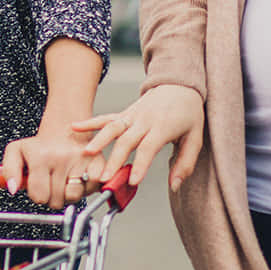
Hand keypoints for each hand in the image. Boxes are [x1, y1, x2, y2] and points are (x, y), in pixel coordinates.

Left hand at [2, 119, 103, 209]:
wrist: (65, 129)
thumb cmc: (41, 146)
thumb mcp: (16, 152)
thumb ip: (9, 171)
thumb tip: (12, 189)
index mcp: (40, 156)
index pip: (38, 196)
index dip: (37, 195)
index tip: (38, 186)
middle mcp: (62, 157)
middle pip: (56, 201)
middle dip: (52, 196)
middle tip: (51, 182)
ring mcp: (82, 160)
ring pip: (73, 197)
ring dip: (68, 194)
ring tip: (64, 180)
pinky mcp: (98, 162)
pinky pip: (91, 190)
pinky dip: (85, 188)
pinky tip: (78, 177)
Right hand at [72, 83, 204, 191]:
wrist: (180, 84)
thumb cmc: (189, 113)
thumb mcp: (195, 138)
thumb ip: (186, 163)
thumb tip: (174, 185)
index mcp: (163, 127)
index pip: (148, 147)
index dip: (140, 165)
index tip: (132, 181)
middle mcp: (144, 120)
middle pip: (126, 140)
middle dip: (114, 160)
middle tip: (104, 178)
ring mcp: (132, 115)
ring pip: (112, 127)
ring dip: (98, 141)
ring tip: (86, 154)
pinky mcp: (125, 113)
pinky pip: (106, 117)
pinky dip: (90, 122)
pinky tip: (75, 127)